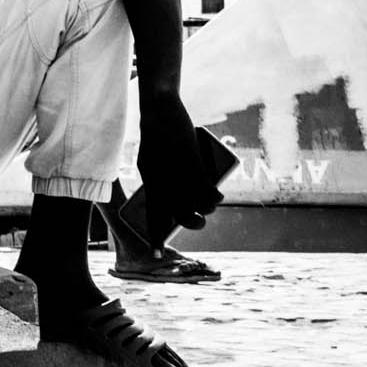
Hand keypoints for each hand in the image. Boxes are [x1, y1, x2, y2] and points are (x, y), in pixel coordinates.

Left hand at [135, 94, 223, 232]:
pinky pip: (207, 190)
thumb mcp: (148, 161)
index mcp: (149, 184)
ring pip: (197, 204)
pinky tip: (218, 196)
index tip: (155, 255)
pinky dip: (214, 196)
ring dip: (207, 209)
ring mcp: (177, 175)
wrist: (159, 111)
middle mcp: (162, 183)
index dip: (154, 238)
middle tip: (197, 221)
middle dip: (192, 224)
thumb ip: (157, 180)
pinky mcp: (192, 164)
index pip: (152, 217)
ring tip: (211, 204)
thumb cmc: (154, 135)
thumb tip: (171, 196)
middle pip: (179, 216)